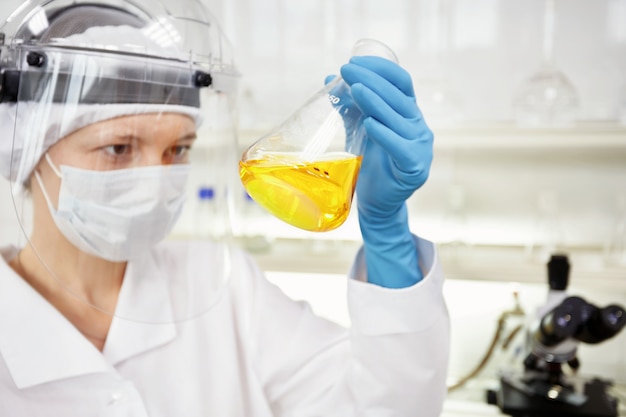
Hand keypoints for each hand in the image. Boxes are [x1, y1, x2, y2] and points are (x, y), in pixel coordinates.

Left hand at [340, 56, 432, 219]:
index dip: (380, 68)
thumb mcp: (359, 131)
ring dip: (376, 102)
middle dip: (372, 80)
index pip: (401, 82)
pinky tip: (369, 124)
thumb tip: (329, 79)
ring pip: (399, 119)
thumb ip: (349, 108)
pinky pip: (400, 148)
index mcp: (408, 113)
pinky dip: (385, 135)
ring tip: (356, 90)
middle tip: (347, 71)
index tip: (353, 62)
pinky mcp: (415, 167)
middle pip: (398, 97)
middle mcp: (418, 126)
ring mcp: (420, 147)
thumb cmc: (371, 165)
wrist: (378, 203)